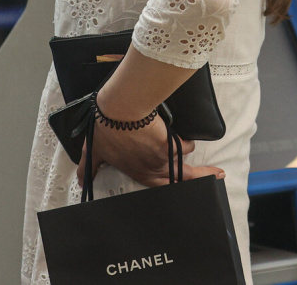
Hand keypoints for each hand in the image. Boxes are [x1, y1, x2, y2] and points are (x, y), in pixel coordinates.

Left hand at [76, 108, 224, 188]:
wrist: (120, 108)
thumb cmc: (105, 126)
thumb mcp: (95, 150)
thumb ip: (89, 166)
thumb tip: (80, 180)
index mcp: (135, 172)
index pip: (156, 186)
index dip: (169, 187)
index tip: (178, 188)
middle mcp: (151, 170)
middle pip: (179, 183)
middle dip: (197, 183)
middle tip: (213, 180)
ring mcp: (163, 161)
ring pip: (186, 168)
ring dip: (199, 167)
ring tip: (216, 173)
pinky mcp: (173, 147)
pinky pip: (186, 146)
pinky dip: (186, 141)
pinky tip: (187, 137)